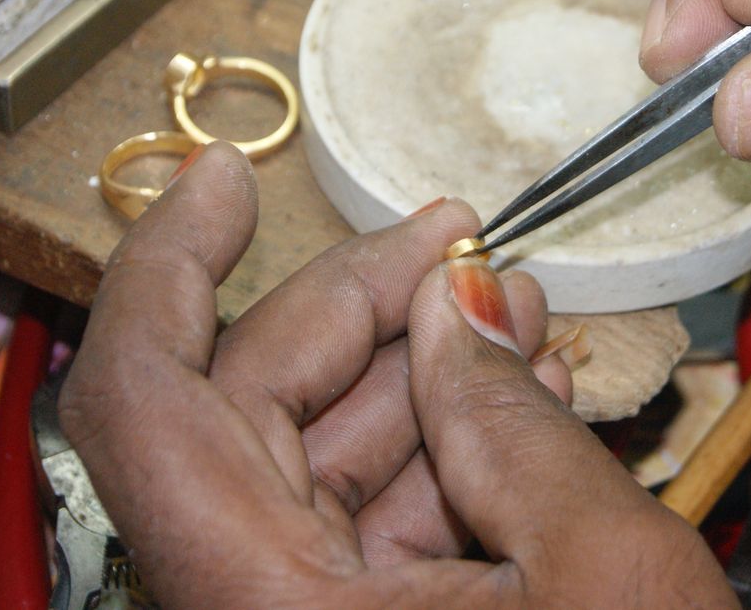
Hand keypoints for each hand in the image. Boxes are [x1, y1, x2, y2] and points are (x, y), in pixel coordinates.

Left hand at [59, 143, 732, 607]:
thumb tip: (464, 307)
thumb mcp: (607, 578)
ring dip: (423, 370)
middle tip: (460, 240)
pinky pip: (380, 522)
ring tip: (518, 309)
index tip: (227, 179)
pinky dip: (448, 448)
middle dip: (360, 305)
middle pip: (253, 411)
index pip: (144, 404)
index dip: (166, 267)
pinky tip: (522, 394)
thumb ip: (517, 427)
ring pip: (326, 462)